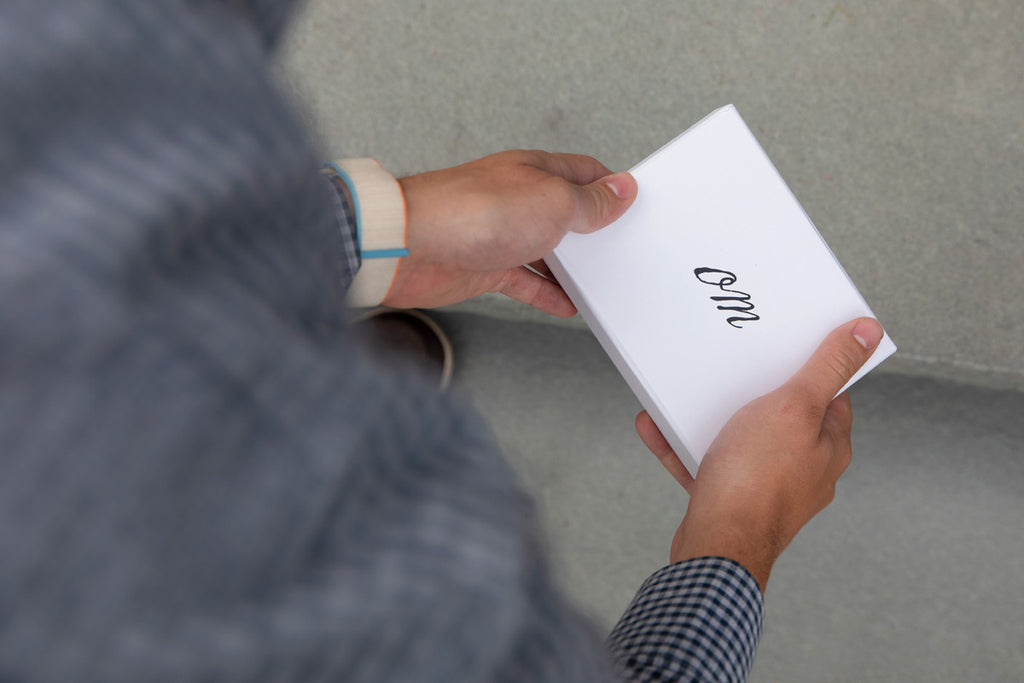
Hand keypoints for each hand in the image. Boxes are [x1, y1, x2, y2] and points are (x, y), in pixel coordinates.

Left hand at [382, 150, 636, 313]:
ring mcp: (501, 234)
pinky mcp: (485, 266)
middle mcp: (519, 198)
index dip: (611, 187)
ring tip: (602, 279)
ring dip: (573, 267)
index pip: (584, 173)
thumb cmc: (473, 212)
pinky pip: (525, 280)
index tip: (635, 205)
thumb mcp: (553, 201)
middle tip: (623, 246)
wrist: (412, 245)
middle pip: (567, 212)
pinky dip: (547, 292)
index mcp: (537, 170)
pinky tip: (567, 305)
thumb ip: (590, 201)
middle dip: (595, 230)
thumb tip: (622, 189)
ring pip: (547, 249)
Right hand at [636, 317, 885, 591]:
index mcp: (828, 446)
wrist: (717, 546)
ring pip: (738, 439)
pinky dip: (681, 444)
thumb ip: (829, 368)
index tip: (786, 346)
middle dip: (753, 390)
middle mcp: (803, 469)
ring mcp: (766, 486)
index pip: (830, 395)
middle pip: (782, 416)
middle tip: (733, 364)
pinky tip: (656, 425)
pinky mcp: (729, 500)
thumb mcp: (795, 407)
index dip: (809, 367)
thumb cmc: (758, 483)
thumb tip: (867, 332)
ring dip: (710, 415)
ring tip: (686, 392)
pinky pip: (703, 462)